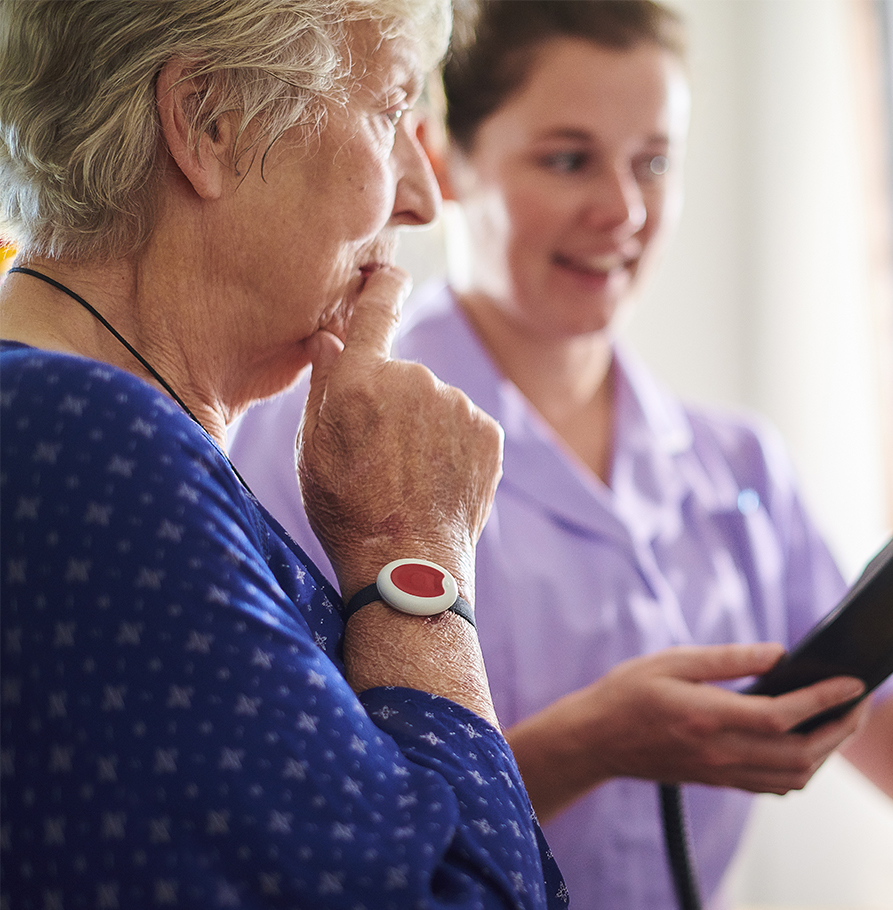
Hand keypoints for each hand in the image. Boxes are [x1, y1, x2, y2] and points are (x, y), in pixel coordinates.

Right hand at [296, 266, 502, 598]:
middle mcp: (413, 378)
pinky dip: (455, 448)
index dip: (382, 287)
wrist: (407, 562)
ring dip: (427, 429)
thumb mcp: (313, 445)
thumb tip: (330, 337)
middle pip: (403, 375)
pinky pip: (467, 428)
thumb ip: (324, 383)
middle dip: (394, 403)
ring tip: (409, 478)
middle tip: (380, 457)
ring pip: (437, 405)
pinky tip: (438, 482)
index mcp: (359, 376)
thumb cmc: (345, 508)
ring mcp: (456, 403)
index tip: (390, 273)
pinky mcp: (489, 431)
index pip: (374, 310)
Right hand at [507, 643, 866, 817]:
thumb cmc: (628, 694)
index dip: (825, 700)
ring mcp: (721, 772)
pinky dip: (803, 769)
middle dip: (840, 729)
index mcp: (708, 718)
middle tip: (860, 702)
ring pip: (793, 777)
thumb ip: (728, 658)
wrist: (594, 742)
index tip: (854, 682)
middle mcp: (720, 752)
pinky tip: (810, 744)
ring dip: (827, 752)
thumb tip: (780, 654)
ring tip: (843, 721)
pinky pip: (774, 786)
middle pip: (799, 754)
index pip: (782, 716)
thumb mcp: (672, 660)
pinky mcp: (720, 781)